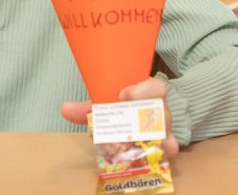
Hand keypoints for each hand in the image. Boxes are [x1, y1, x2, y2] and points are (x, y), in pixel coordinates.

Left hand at [61, 77, 178, 158]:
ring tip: (138, 140)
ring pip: (166, 128)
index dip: (143, 90)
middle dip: (147, 113)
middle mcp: (160, 108)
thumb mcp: (107, 105)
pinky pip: (171, 146)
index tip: (123, 95)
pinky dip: (166, 148)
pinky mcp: (166, 143)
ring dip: (152, 134)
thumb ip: (88, 108)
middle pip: (163, 108)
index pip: (156, 86)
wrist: (137, 121)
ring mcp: (164, 126)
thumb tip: (65, 108)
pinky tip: (156, 151)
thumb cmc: (123, 109)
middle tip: (130, 120)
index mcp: (149, 93)